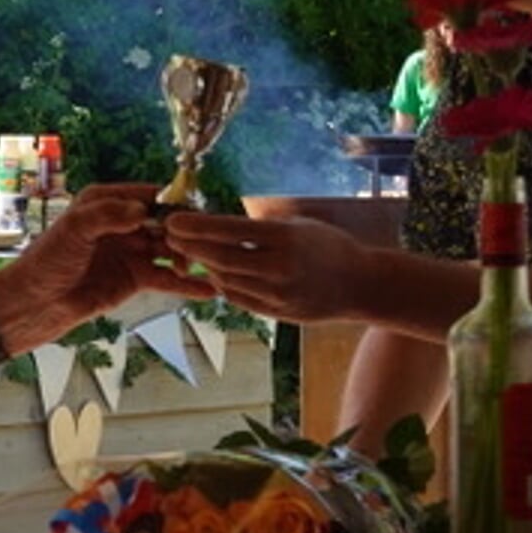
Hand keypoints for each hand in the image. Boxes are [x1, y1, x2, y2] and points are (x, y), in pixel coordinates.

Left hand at [0, 184, 214, 350]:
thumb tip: (142, 209)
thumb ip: (107, 215)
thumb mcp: (73, 231)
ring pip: (169, 249)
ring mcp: (129, 252)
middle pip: (165, 222)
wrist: (32, 305)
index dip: (173, 203)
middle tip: (209, 245)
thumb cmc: (45, 262)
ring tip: (213, 265)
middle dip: (187, 232)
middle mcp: (121, 223)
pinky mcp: (133, 279)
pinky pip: (164, 278)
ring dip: (190, 256)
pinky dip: (185, 284)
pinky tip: (208, 289)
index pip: (149, 195)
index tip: (196, 214)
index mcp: (105, 202)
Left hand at [162, 209, 369, 322]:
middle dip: (190, 247)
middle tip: (170, 237)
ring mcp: (276, 294)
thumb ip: (260, 224)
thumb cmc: (328, 245)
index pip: (229, 229)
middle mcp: (278, 268)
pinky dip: (223, 284)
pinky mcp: (275, 313)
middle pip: (220, 257)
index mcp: (284, 238)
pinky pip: (237, 298)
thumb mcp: (298, 223)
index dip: (196, 225)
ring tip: (191, 252)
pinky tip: (216, 272)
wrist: (360, 285)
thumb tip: (218, 219)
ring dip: (204, 266)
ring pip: (224, 280)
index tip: (172, 220)